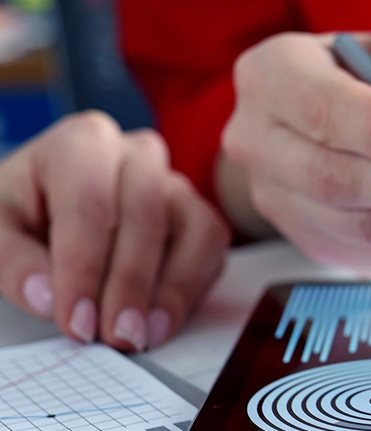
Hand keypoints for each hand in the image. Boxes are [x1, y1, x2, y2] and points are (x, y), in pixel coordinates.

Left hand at [0, 111, 229, 350]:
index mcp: (81, 144)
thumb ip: (12, 260)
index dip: (84, 266)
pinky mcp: (198, 214)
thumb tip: (46, 296)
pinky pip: (212, 247)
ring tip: (142, 334)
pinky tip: (162, 322)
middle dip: (130, 282)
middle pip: (146, 213)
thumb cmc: (28, 211)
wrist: (54, 205)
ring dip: (170, 289)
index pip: (90, 201)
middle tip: (114, 335)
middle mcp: (137, 155)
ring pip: (191, 228)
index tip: (76, 320)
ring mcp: (175, 183)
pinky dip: (192, 289)